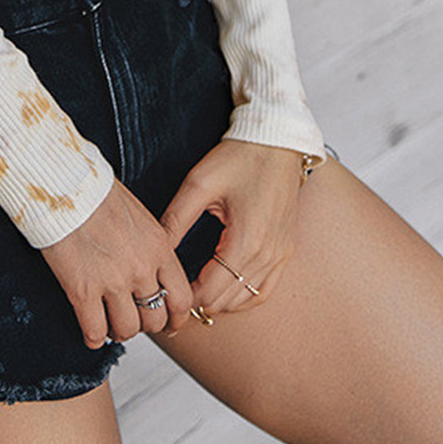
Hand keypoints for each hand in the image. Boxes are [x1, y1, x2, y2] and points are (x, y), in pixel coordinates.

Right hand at [38, 178, 194, 347]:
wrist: (64, 185)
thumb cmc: (97, 194)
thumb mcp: (140, 217)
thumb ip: (151, 248)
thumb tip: (152, 273)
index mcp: (158, 246)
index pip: (181, 297)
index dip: (175, 317)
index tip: (167, 322)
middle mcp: (141, 268)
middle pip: (155, 319)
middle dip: (143, 323)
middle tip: (131, 317)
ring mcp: (112, 281)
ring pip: (127, 330)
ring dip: (118, 331)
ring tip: (109, 321)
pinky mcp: (83, 291)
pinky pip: (94, 332)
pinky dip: (93, 337)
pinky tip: (90, 330)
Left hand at [157, 138, 302, 316]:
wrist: (277, 141)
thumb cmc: (239, 157)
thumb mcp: (199, 183)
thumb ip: (176, 219)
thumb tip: (156, 249)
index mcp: (245, 241)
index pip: (210, 292)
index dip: (185, 297)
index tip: (167, 288)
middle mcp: (267, 255)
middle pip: (226, 301)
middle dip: (199, 302)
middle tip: (176, 291)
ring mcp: (280, 254)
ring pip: (246, 299)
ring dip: (221, 301)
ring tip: (196, 289)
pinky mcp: (286, 249)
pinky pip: (265, 290)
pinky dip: (244, 295)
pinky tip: (226, 288)